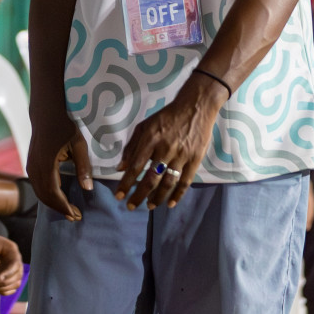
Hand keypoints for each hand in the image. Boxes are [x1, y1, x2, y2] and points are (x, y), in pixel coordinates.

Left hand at [0, 228, 22, 294]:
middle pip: (18, 275)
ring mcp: (11, 268)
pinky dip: (4, 291)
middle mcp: (14, 260)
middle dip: (6, 282)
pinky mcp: (6, 275)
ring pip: (16, 282)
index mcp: (11, 250)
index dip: (9, 273)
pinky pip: (11, 286)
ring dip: (5, 288)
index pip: (16, 264)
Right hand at [26, 106, 91, 221]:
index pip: (54, 194)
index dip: (64, 207)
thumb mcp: (79, 145)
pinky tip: (58, 197)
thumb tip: (88, 189)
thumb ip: (83, 167)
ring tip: (68, 210)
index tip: (77, 215)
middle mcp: (35, 168)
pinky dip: (47, 195)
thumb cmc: (64, 127)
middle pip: (45, 196)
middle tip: (75, 217)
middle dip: (59, 209)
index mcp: (46, 165)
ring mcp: (30, 166)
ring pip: (39, 192)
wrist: (46, 113)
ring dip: (53, 203)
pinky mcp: (31, 164)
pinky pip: (37, 185)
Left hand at [114, 75, 224, 209]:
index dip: (126, 183)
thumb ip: (131, 146)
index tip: (118, 196)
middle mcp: (165, 149)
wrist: (195, 107)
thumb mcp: (145, 126)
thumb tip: (120, 168)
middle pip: (150, 178)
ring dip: (157, 198)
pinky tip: (170, 203)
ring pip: (167, 183)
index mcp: (150, 139)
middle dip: (139, 195)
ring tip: (149, 206)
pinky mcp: (195, 159)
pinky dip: (178, 195)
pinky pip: (185, 181)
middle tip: (131, 206)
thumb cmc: (166, 117)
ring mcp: (181, 155)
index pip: (135, 166)